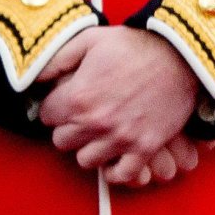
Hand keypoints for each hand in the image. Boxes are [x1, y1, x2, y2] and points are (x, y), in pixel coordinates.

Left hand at [38, 26, 199, 183]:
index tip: (61, 101)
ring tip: (95, 134)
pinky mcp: (145, 148)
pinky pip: (122, 175)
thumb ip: (57, 59)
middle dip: (66, 128)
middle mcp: (96, 122)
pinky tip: (113, 156)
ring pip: (86, 160)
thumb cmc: (133, 45)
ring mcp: (121, 138)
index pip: (46, 116)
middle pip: (62, 141)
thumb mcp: (89, 39)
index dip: (52, 107)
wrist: (178, 56)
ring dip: (87, 147)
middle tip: (77, 117)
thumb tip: (36, 76)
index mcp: (79, 96)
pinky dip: (114, 170)